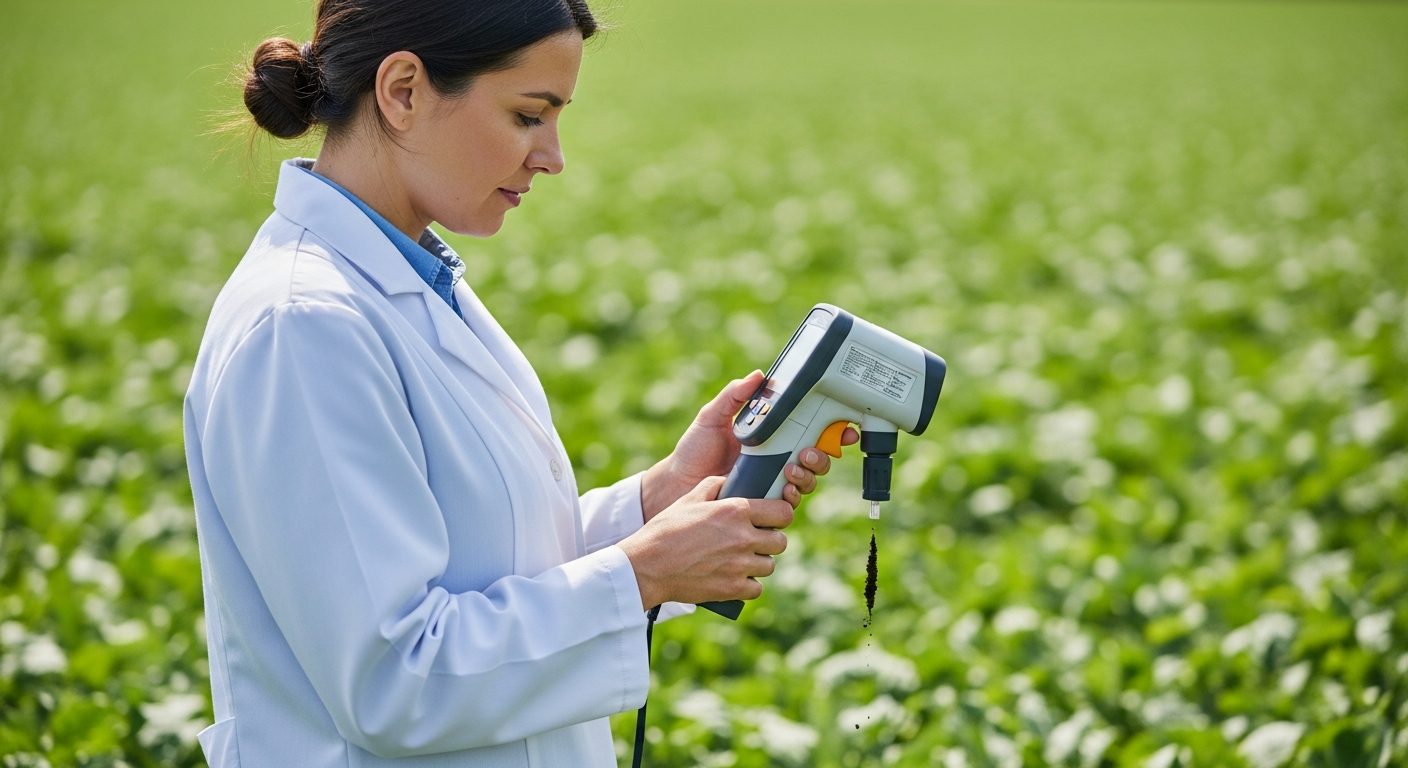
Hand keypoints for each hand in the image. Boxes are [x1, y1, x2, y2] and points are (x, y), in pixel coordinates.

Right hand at [618, 476, 793, 608]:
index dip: (779, 515)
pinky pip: (756, 587)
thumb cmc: (666, 530)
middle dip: (769, 540)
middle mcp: (744, 537)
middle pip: (781, 541)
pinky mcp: (734, 589)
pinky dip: (747, 584)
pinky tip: (734, 577)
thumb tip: (729, 481)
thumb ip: (714, 485)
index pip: (783, 512)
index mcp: (736, 511)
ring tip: (740, 559)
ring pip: (770, 565)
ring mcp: (740, 565)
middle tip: (753, 541)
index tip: (771, 518)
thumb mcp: (689, 499)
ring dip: (758, 562)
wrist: (647, 566)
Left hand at [640, 371, 857, 518]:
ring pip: (809, 480)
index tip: (844, 427)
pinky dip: (793, 495)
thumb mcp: (713, 416)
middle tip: (809, 451)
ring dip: (809, 475)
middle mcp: (779, 457)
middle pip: (819, 457)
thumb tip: (757, 376)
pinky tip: (785, 489)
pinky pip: (790, 502)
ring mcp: (774, 480)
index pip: (810, 429)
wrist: (677, 483)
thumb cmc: (695, 449)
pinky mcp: (765, 502)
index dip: (833, 428)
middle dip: (824, 454)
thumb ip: (734, 397)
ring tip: (792, 468)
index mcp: (773, 434)